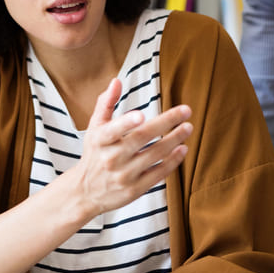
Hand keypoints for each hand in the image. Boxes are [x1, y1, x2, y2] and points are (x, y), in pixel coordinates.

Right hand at [72, 78, 191, 222]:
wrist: (85, 192)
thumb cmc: (94, 153)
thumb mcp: (94, 128)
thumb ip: (106, 103)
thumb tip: (116, 81)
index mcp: (99, 140)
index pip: (113, 130)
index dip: (126, 123)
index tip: (141, 115)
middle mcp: (111, 158)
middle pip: (141, 138)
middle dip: (166, 123)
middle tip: (186, 111)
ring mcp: (123, 175)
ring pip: (154, 155)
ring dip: (174, 140)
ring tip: (188, 127)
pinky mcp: (134, 190)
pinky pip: (157, 174)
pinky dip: (172, 161)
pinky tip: (182, 149)